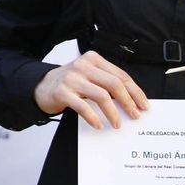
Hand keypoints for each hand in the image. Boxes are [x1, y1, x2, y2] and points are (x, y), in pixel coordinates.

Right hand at [33, 51, 148, 128]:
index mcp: (94, 59)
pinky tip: (99, 125)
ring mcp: (72, 78)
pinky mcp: (62, 92)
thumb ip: (107, 81)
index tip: (143, 105)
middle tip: (135, 115)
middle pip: (114, 84)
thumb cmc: (70, 82)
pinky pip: (83, 107)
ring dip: (113, 113)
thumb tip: (132, 100)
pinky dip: (93, 118)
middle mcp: (83, 66)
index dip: (135, 91)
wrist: (42, 85)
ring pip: (102, 96)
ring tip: (117, 123)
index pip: (121, 75)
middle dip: (128, 102)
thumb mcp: (89, 75)